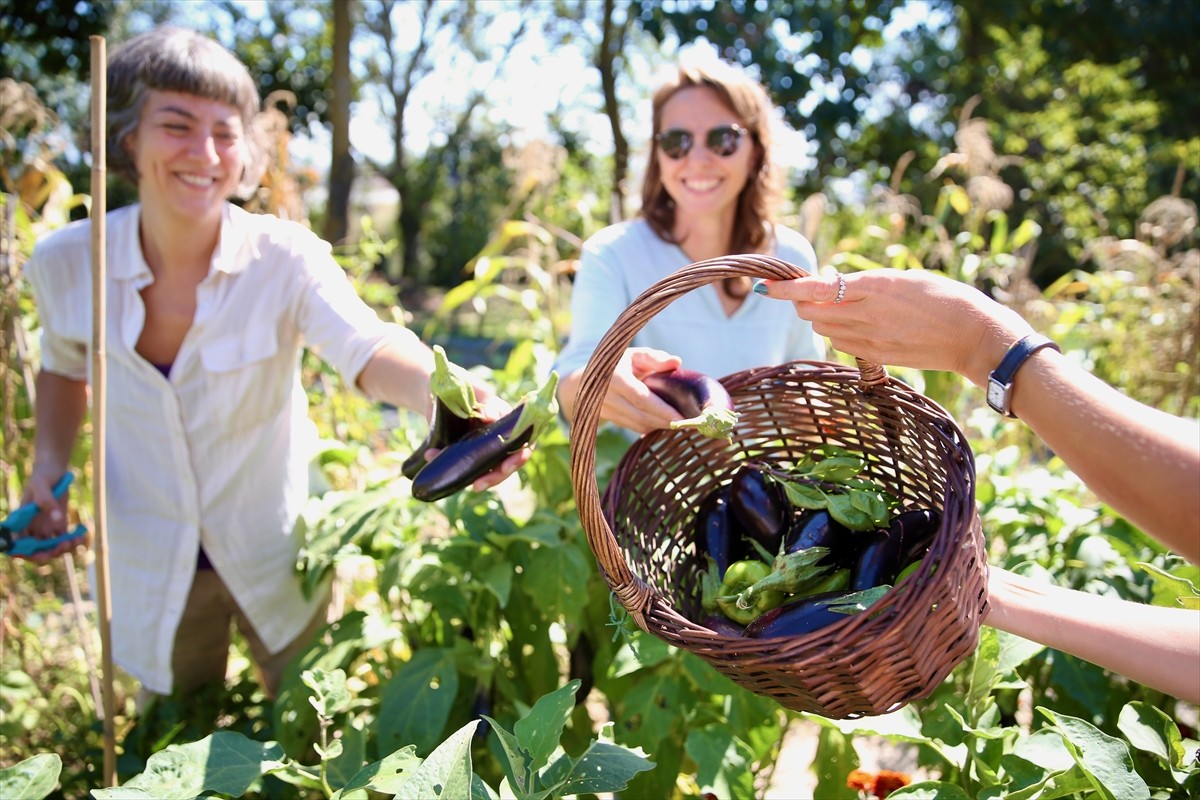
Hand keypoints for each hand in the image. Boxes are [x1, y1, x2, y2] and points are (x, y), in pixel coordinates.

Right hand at [15, 471, 81, 562]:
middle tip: (61, 547)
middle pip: (35, 550)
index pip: (17, 544)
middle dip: (47, 554)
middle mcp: (31, 527)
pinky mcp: (59, 524)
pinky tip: (81, 536)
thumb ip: (46, 501)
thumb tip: (57, 519)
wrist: (55, 469)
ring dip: (62, 550)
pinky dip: (73, 542)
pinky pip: (65, 539)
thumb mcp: (41, 485)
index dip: (25, 554)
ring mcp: (46, 527)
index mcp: (20, 521)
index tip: (41, 555)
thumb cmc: (43, 475)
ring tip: (73, 541)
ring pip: (51, 548)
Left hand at [422, 378, 531, 492]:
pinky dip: (454, 467)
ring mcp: (484, 446)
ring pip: (489, 468)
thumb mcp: (472, 389)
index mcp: (507, 418)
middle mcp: (500, 435)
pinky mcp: (468, 452)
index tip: (507, 465)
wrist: (435, 390)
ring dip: (476, 477)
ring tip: (464, 483)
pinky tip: (432, 457)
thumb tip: (491, 417)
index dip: (519, 456)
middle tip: (479, 485)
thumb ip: (484, 400)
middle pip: (507, 461)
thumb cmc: (459, 383)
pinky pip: (467, 466)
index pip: (524, 440)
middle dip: (496, 476)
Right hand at [595, 347, 685, 433]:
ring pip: (637, 424)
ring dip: (659, 426)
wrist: (583, 378)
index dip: (662, 410)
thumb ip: (655, 358)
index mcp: (614, 377)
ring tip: (680, 423)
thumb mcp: (633, 354)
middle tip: (688, 424)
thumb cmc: (616, 362)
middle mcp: (606, 396)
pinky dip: (649, 427)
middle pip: (640, 415)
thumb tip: (677, 362)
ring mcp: (604, 410)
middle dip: (665, 421)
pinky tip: (663, 423)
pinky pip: (632, 427)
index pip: (641, 398)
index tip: (682, 417)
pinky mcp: (607, 419)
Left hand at [758, 269, 1033, 385]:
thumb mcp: (905, 278)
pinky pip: (842, 344)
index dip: (788, 289)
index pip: (816, 288)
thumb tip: (833, 284)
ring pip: (824, 329)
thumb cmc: (945, 298)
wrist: (972, 336)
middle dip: (805, 302)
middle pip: (813, 311)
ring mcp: (870, 338)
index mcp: (875, 286)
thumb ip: (867, 283)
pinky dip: (838, 333)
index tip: (768, 287)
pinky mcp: (876, 356)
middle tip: (812, 292)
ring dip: (821, 317)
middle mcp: (867, 314)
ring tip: (842, 307)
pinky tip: (855, 325)